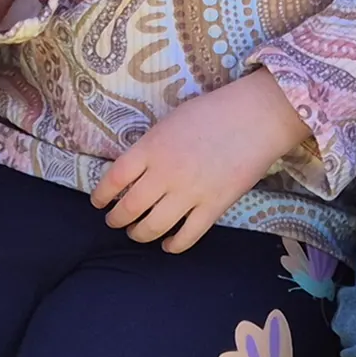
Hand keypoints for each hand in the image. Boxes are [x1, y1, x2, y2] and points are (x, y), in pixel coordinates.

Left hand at [93, 72, 310, 251]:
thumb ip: (150, 146)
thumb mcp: (170, 120)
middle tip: (115, 221)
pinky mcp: (214, 207)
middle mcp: (166, 173)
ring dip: (140, 234)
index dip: (101, 195)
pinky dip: (173, 245)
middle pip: (129, 207)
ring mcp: (190, 192)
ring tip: (137, 233)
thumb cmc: (213, 111)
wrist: (257, 117)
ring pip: (153, 227)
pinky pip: (187, 236)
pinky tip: (168, 244)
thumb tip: (135, 170)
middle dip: (117, 219)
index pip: (114, 178)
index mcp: (151, 147)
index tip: (98, 203)